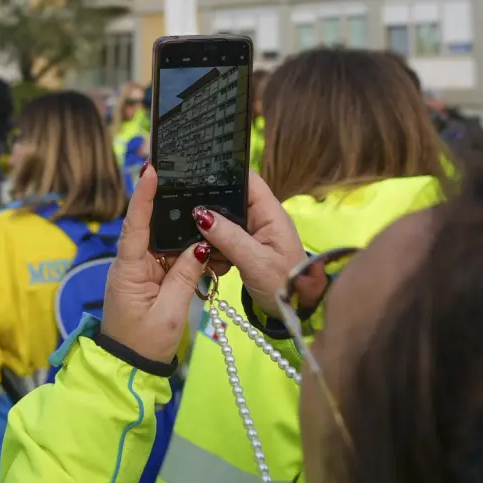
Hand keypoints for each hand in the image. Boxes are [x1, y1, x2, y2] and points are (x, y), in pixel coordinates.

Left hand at [100, 168, 211, 363]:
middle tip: (185, 174)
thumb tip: (202, 245)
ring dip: (182, 228)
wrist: (129, 369)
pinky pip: (169, 256)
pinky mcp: (151, 278)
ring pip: (164, 239)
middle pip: (150, 225)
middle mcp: (132, 263)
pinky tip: (204, 238)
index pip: (135, 225)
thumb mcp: (170, 312)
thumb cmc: (144, 344)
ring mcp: (141, 270)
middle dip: (168, 202)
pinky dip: (186, 249)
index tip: (151, 169)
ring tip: (203, 203)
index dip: (143, 196)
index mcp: (129, 269)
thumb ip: (186, 276)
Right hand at [193, 171, 303, 311]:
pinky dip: (215, 249)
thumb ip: (228, 236)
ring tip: (200, 250)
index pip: (247, 178)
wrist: (297, 312)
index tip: (194, 172)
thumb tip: (200, 214)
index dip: (224, 171)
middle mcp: (261, 217)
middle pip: (229, 199)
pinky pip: (225, 240)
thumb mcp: (254, 261)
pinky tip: (210, 262)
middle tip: (184, 219)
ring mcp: (254, 233)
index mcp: (269, 212)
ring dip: (209, 234)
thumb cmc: (283, 283)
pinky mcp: (247, 248)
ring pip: (223, 222)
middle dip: (208, 209)